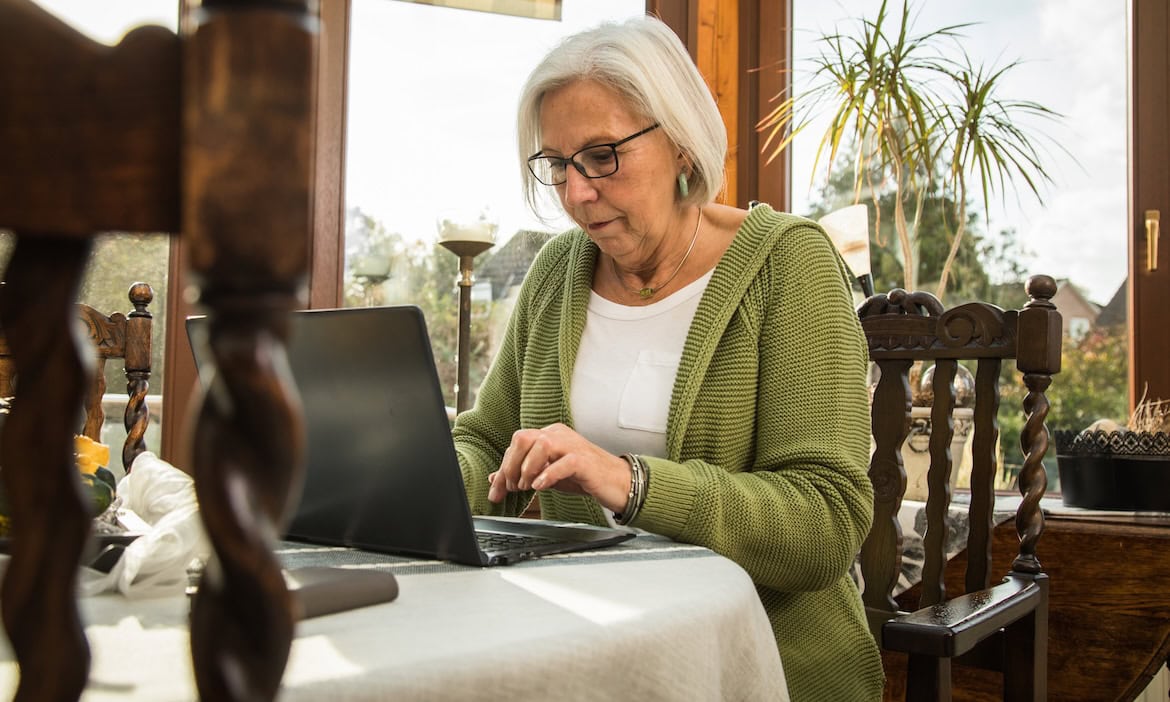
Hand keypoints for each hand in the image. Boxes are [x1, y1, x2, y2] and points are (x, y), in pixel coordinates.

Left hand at [487, 423, 630, 512]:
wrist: (617, 483)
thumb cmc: (583, 477)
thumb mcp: (547, 475)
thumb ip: (523, 474)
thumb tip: (495, 478)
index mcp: (549, 435)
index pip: (517, 444)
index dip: (503, 468)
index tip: (497, 491)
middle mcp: (558, 435)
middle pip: (523, 438)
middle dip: (511, 465)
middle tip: (514, 487)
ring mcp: (572, 445)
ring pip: (541, 445)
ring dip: (528, 468)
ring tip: (528, 487)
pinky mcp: (585, 461)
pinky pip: (563, 462)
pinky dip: (548, 474)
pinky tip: (541, 487)